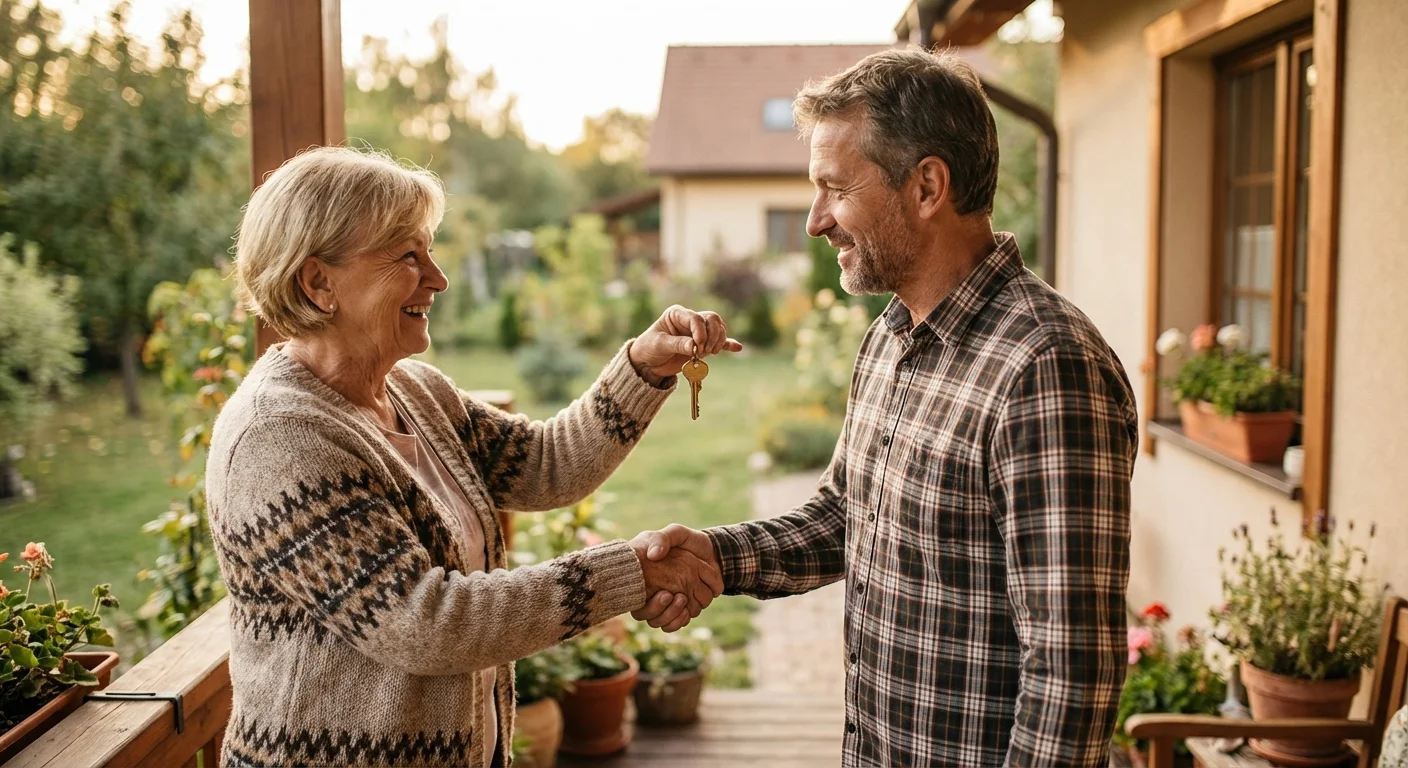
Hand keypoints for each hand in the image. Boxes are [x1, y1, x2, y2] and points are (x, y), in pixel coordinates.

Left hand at [628, 305, 743, 385]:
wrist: (647, 363)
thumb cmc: (649, 348)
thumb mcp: (659, 345)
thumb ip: (677, 344)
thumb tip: (695, 346)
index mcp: (677, 314)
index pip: (696, 317)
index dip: (700, 330)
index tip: (698, 345)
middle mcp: (690, 321)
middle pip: (712, 319)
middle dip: (712, 334)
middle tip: (705, 350)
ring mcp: (698, 333)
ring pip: (718, 329)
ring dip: (719, 340)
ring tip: (710, 353)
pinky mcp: (703, 345)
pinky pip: (719, 342)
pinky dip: (728, 345)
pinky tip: (737, 348)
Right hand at [630, 525, 722, 631]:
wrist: (709, 551)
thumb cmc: (686, 541)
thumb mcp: (675, 533)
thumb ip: (662, 539)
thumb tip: (654, 555)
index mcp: (643, 577)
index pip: (635, 599)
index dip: (647, 604)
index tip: (665, 593)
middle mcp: (650, 593)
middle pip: (647, 616)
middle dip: (662, 611)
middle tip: (673, 595)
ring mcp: (664, 603)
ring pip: (661, 622)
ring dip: (672, 614)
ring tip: (683, 598)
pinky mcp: (678, 609)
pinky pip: (674, 624)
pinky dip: (680, 621)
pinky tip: (687, 611)